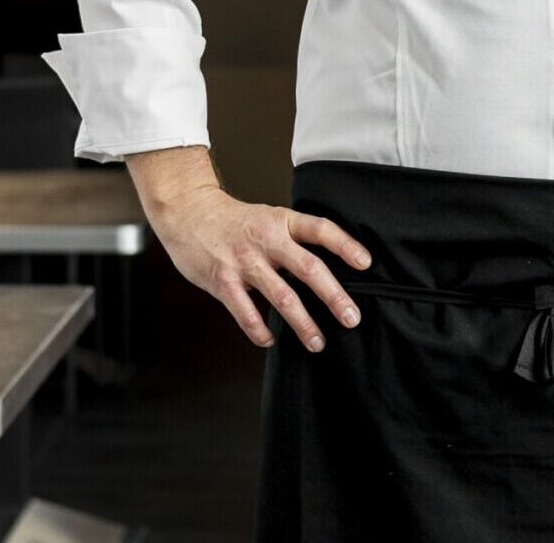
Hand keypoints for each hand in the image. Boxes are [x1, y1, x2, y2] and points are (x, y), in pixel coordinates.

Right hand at [142, 183, 371, 352]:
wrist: (188, 212)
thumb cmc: (234, 221)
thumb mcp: (268, 217)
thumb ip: (293, 238)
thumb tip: (328, 267)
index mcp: (281, 221)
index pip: (320, 229)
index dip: (345, 245)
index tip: (366, 264)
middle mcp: (266, 240)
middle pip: (308, 268)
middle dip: (333, 296)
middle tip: (352, 318)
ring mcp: (244, 261)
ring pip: (281, 296)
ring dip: (303, 323)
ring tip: (317, 342)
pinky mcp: (222, 280)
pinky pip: (245, 312)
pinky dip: (259, 330)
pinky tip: (269, 340)